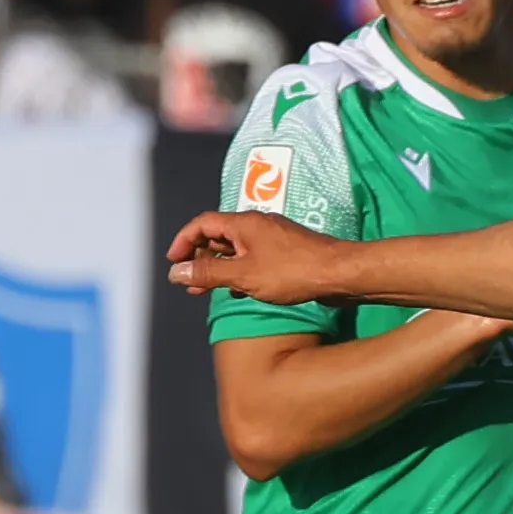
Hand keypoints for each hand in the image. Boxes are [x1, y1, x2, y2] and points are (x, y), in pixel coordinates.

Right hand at [168, 209, 344, 302]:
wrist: (339, 274)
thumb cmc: (292, 272)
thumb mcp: (243, 275)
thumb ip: (207, 273)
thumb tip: (175, 272)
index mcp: (244, 223)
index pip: (203, 224)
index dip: (184, 241)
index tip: (173, 262)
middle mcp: (258, 225)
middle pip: (219, 236)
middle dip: (199, 258)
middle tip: (188, 282)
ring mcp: (273, 238)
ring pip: (236, 250)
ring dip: (219, 268)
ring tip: (205, 291)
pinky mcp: (287, 253)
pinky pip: (254, 259)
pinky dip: (239, 272)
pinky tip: (237, 291)